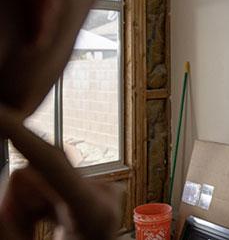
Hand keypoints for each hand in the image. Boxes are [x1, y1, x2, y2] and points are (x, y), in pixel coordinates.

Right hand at [0, 103, 120, 239]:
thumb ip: (12, 223)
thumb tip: (15, 180)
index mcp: (93, 211)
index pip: (50, 162)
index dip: (20, 135)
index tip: (0, 114)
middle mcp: (104, 193)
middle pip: (36, 175)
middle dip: (19, 200)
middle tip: (27, 231)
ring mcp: (104, 189)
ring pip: (41, 179)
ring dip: (30, 205)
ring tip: (45, 231)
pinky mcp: (100, 188)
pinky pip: (54, 183)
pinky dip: (43, 203)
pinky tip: (55, 222)